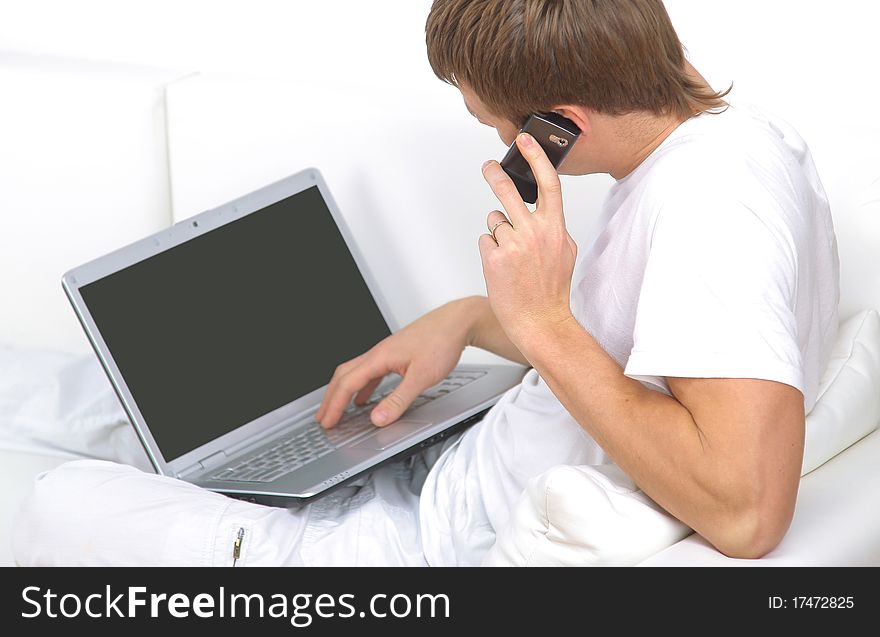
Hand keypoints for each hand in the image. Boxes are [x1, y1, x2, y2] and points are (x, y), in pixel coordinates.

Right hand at [314, 298, 475, 428]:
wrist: (457, 322)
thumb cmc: (441, 342)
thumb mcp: (421, 377)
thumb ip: (398, 400)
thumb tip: (378, 418)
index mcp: (379, 357)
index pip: (347, 384)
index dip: (335, 405)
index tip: (327, 421)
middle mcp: (378, 353)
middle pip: (344, 376)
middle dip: (331, 398)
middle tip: (323, 418)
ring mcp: (386, 353)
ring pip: (355, 373)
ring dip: (343, 392)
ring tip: (337, 409)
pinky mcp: (395, 355)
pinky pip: (371, 373)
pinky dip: (362, 388)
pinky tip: (365, 398)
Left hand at [478, 133, 578, 353]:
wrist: (540, 321)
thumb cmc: (552, 289)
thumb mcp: (565, 252)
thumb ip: (554, 227)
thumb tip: (541, 212)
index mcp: (555, 228)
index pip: (548, 183)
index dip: (535, 157)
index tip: (525, 140)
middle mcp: (534, 232)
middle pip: (508, 191)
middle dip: (495, 175)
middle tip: (488, 167)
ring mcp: (512, 244)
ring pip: (494, 221)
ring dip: (498, 233)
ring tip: (511, 257)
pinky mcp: (494, 257)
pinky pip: (486, 240)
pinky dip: (491, 251)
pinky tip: (503, 267)